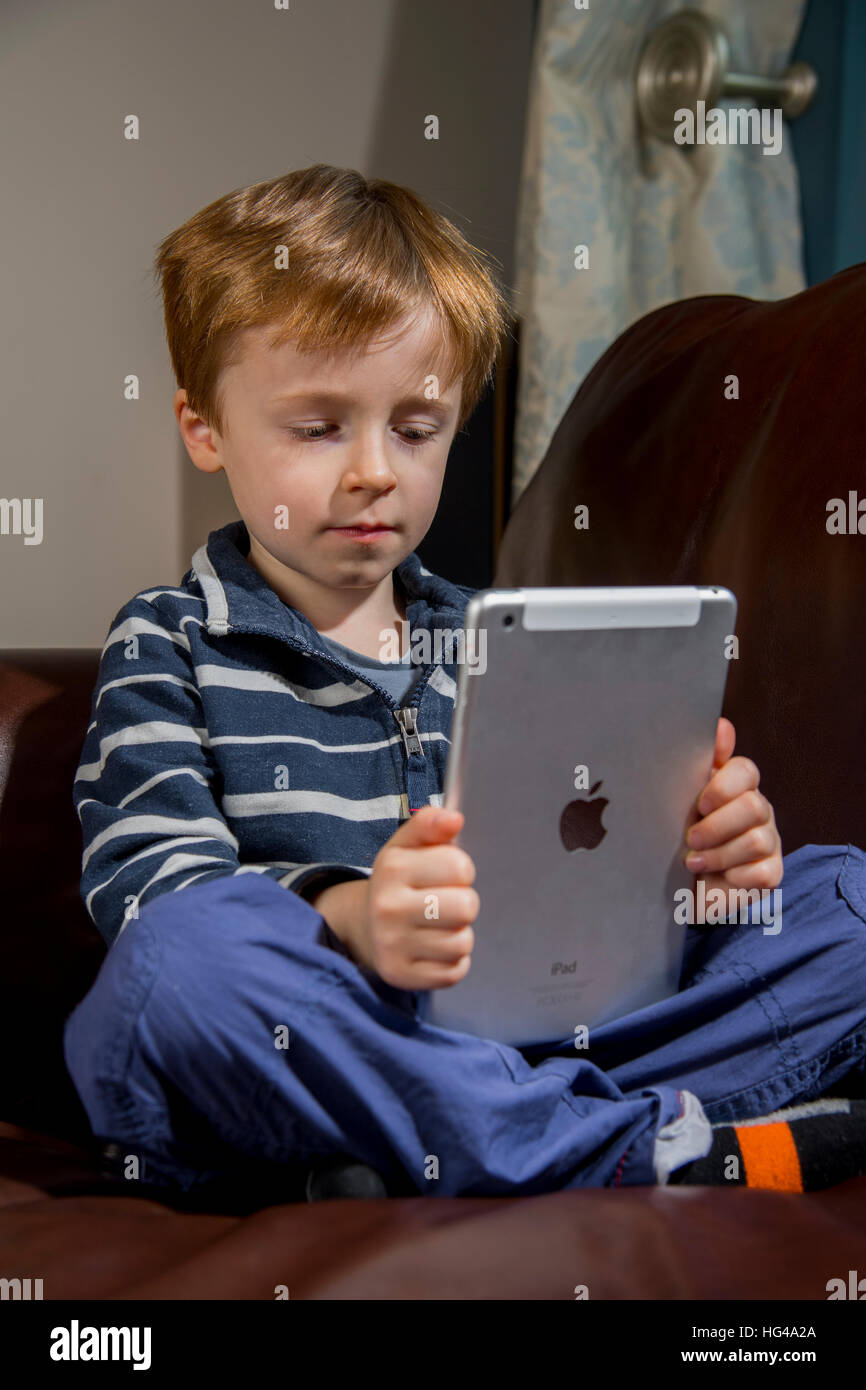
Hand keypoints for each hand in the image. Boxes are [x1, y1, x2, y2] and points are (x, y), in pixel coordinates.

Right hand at [355, 805, 478, 990]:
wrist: (364, 926)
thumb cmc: (399, 881)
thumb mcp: (407, 846)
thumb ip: (430, 824)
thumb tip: (454, 819)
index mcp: (392, 868)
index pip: (459, 867)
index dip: (461, 869)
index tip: (446, 874)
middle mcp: (388, 907)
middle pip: (466, 907)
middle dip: (463, 903)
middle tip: (444, 902)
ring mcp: (392, 945)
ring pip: (462, 941)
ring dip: (458, 933)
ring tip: (438, 925)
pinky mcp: (401, 975)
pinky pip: (454, 971)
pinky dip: (451, 960)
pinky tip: (433, 948)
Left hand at [683, 717, 782, 896]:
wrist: (679, 887)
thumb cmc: (680, 836)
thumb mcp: (680, 799)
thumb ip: (699, 764)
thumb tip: (721, 725)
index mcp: (736, 788)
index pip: (746, 771)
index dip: (724, 787)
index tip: (701, 803)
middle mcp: (758, 810)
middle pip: (754, 806)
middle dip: (717, 826)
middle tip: (691, 838)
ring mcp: (769, 842)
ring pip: (756, 841)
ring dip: (718, 855)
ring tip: (694, 861)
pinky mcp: (771, 874)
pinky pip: (761, 873)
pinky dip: (733, 878)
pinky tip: (718, 878)